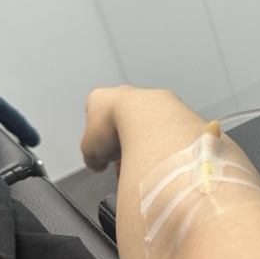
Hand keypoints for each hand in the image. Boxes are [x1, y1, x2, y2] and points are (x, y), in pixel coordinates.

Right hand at [80, 86, 205, 173]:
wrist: (149, 120)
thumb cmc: (113, 128)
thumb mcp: (89, 151)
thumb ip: (91, 157)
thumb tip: (98, 164)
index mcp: (100, 99)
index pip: (94, 120)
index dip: (97, 141)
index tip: (103, 156)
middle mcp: (124, 94)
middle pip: (120, 123)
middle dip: (121, 145)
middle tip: (122, 164)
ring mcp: (149, 99)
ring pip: (142, 128)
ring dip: (139, 147)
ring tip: (140, 165)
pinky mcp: (170, 108)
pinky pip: (161, 130)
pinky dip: (157, 145)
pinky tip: (155, 159)